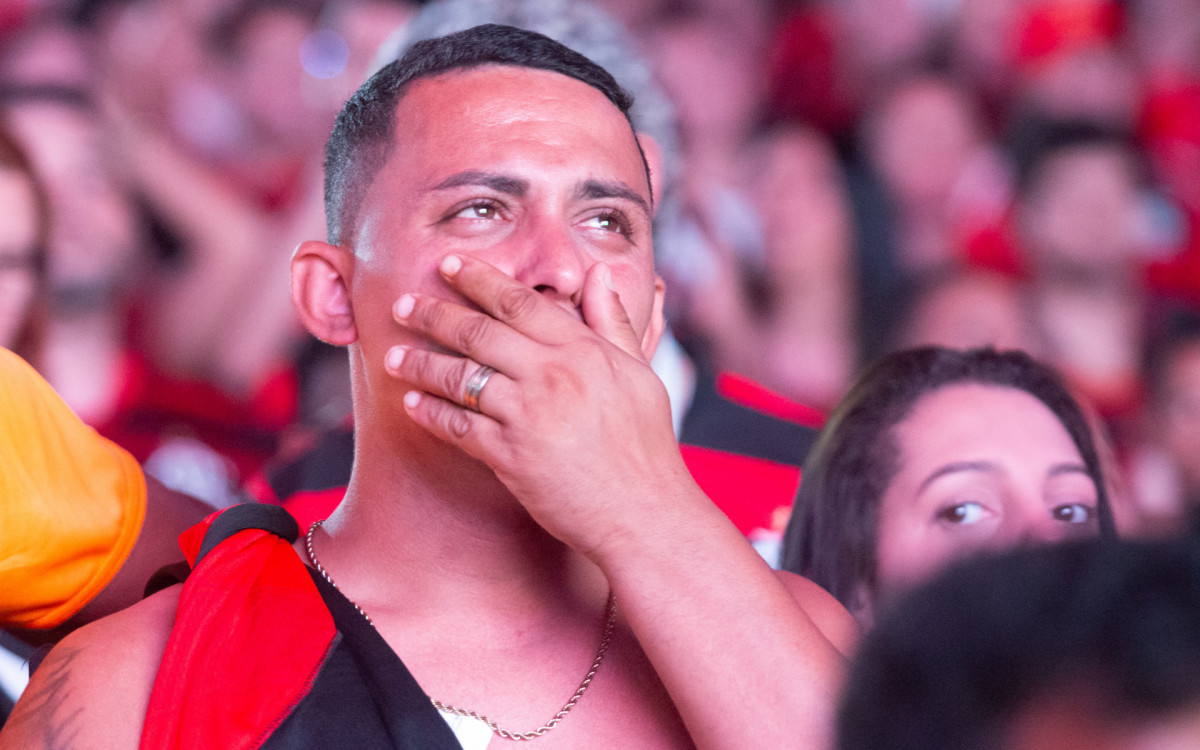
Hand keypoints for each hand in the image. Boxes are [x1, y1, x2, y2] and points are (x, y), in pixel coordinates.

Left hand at [384, 254, 693, 556]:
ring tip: (394, 356)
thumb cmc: (646, 447)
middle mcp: (552, 375)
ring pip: (460, 377)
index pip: (520, 302)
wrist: (642, 513)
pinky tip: (413, 404)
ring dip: (420, 364)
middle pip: (479, 332)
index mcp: (584, 350)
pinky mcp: (511, 456)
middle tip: (402, 305)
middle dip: (434, 315)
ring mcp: (529, 415)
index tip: (449, 265)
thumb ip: (614, 322)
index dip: (479, 280)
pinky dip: (431, 413)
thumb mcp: (640, 374)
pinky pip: (459, 426)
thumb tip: (600, 273)